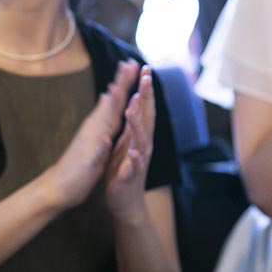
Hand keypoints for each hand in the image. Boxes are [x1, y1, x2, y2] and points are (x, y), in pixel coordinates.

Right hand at [38, 60, 138, 210]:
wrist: (60, 185)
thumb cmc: (80, 161)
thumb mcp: (96, 135)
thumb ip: (103, 117)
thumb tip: (108, 96)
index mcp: (100, 125)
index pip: (115, 100)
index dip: (124, 82)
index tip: (132, 63)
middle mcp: (94, 129)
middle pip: (109, 104)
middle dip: (120, 85)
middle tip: (129, 64)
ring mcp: (90, 144)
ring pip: (101, 123)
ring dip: (108, 109)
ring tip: (115, 91)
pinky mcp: (88, 162)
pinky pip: (95, 153)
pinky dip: (100, 145)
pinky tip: (105, 139)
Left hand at [105, 65, 155, 221]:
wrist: (126, 202)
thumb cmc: (124, 170)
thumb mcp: (126, 142)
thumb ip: (132, 123)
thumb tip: (135, 100)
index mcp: (138, 136)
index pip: (144, 109)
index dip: (145, 89)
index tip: (146, 68)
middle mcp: (142, 146)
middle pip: (147, 118)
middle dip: (146, 98)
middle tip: (146, 78)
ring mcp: (138, 161)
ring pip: (140, 140)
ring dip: (138, 124)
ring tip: (134, 107)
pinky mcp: (129, 177)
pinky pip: (133, 167)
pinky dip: (133, 159)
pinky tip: (132, 152)